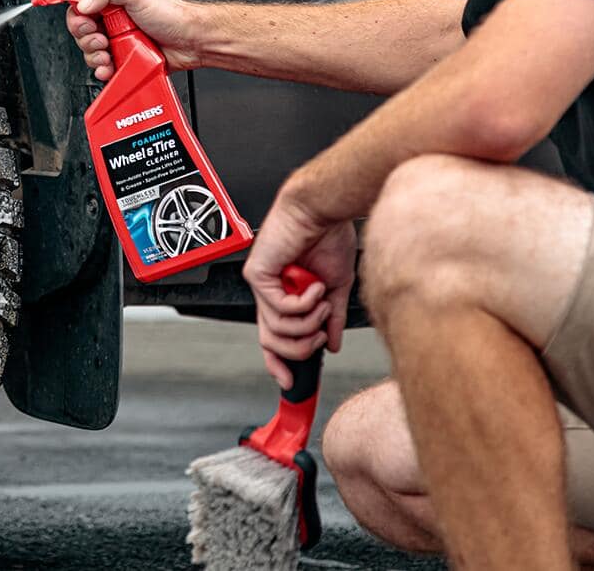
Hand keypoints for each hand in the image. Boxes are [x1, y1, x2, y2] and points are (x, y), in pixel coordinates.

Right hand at [64, 0, 206, 79]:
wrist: (192, 41)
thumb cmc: (172, 15)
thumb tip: (84, 4)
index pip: (81, 5)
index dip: (78, 16)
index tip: (85, 22)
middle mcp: (113, 19)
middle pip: (81, 31)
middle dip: (86, 38)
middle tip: (101, 39)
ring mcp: (117, 40)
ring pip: (90, 51)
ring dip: (94, 56)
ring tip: (109, 53)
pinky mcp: (123, 58)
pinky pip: (103, 67)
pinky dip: (102, 70)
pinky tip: (110, 67)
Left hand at [243, 191, 356, 389]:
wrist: (323, 211)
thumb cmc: (328, 238)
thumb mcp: (336, 287)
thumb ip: (331, 317)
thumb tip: (333, 345)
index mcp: (284, 295)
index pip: (273, 338)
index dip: (278, 363)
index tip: (290, 381)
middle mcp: (268, 292)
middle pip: (270, 341)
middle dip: (300, 348)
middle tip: (321, 335)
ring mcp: (261, 284)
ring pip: (275, 329)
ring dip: (307, 322)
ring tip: (322, 302)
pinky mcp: (257, 274)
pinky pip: (277, 308)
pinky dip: (303, 303)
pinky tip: (314, 287)